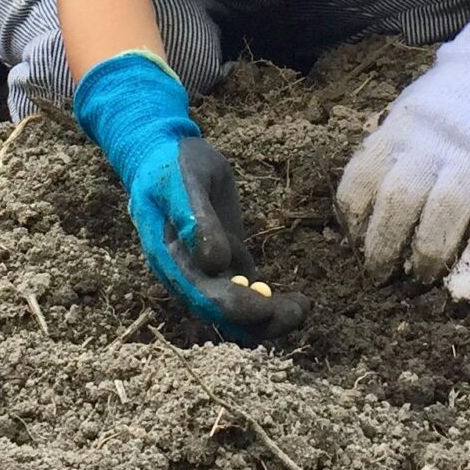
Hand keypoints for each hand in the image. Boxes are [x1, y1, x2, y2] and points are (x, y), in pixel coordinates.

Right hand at [73, 52, 307, 342]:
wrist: (166, 151)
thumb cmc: (171, 163)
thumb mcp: (183, 182)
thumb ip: (195, 219)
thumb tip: (214, 262)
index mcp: (170, 260)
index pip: (203, 299)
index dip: (237, 309)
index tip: (269, 308)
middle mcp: (187, 273)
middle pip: (223, 313)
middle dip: (261, 319)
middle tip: (300, 311)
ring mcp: (206, 269)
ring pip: (237, 308)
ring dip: (268, 316)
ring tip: (302, 308)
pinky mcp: (225, 258)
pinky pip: (246, 289)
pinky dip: (269, 300)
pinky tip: (295, 300)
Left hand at [334, 0, 469, 301]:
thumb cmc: (467, 91)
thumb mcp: (419, 103)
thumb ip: (397, 143)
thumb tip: (366, 197)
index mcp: (403, 125)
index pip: (363, 178)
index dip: (354, 217)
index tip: (354, 239)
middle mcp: (434, 143)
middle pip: (397, 204)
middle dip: (383, 248)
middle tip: (381, 274)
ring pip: (440, 220)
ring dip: (427, 259)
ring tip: (421, 278)